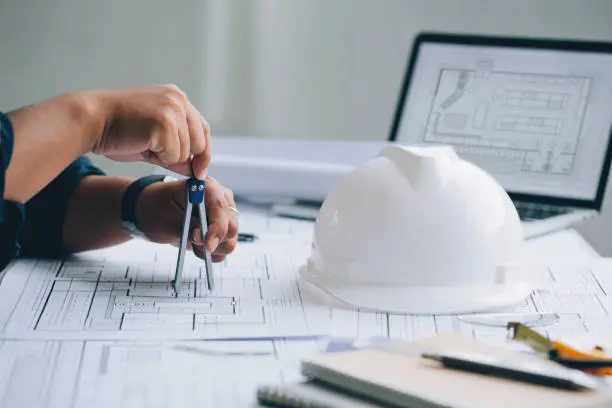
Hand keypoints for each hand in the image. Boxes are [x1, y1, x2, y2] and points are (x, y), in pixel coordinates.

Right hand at [91, 84, 210, 177]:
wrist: (90, 121)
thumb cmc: (117, 129)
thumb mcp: (154, 137)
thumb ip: (177, 150)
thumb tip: (196, 170)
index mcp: (177, 97)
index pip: (203, 128)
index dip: (203, 152)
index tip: (199, 170)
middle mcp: (178, 100)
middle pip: (199, 143)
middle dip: (181, 156)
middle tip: (153, 149)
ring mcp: (172, 110)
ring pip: (186, 153)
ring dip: (166, 157)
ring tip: (143, 143)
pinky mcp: (164, 124)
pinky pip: (174, 156)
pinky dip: (158, 159)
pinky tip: (141, 145)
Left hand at [135, 176, 237, 261]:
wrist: (153, 209)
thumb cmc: (157, 207)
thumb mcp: (164, 218)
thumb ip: (185, 227)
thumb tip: (201, 237)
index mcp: (207, 188)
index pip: (220, 209)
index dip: (217, 229)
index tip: (207, 245)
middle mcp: (221, 199)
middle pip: (231, 226)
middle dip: (214, 240)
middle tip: (194, 243)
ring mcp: (224, 215)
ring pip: (230, 239)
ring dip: (213, 248)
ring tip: (193, 243)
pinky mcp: (223, 228)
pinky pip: (225, 247)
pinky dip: (213, 253)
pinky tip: (198, 246)